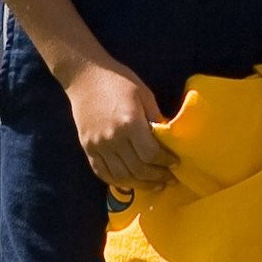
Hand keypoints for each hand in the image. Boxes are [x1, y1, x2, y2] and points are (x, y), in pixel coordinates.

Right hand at [65, 61, 173, 189]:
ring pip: (121, 176)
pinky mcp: (87, 149)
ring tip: (154, 184)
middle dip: (156, 177)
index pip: (151, 154)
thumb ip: (156, 119)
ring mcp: (97, 146)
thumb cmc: (119, 82)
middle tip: (169, 178)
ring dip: (140, 184)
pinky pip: (103, 173)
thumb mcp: (145, 95)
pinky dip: (118, 181)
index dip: (166, 162)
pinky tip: (131, 181)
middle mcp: (112, 139)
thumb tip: (169, 139)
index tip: (175, 163)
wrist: (85, 77)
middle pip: (137, 169)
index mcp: (129, 123)